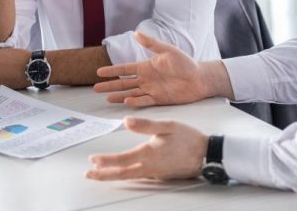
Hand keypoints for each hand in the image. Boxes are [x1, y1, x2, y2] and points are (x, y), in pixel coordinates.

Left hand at [86, 116, 207, 180]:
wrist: (207, 155)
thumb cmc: (188, 138)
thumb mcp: (167, 125)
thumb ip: (145, 124)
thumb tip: (126, 121)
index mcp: (149, 154)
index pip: (122, 160)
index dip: (106, 161)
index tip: (92, 160)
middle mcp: (150, 168)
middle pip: (122, 174)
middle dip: (103, 175)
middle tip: (88, 174)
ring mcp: (155, 173)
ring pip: (130, 176)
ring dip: (113, 175)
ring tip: (100, 173)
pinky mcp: (161, 175)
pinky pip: (140, 176)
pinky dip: (127, 174)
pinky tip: (122, 171)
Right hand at [92, 31, 208, 106]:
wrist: (201, 78)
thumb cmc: (186, 63)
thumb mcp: (168, 50)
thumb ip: (151, 44)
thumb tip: (136, 33)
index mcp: (146, 66)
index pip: (125, 69)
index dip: (112, 70)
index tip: (99, 72)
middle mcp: (146, 79)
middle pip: (124, 82)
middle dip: (110, 85)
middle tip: (96, 88)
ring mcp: (152, 90)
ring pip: (131, 93)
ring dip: (119, 95)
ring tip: (107, 98)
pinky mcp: (159, 100)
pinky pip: (144, 101)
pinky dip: (135, 102)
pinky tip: (126, 102)